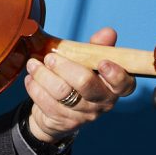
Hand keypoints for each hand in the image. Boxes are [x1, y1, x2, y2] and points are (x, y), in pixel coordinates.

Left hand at [24, 27, 135, 143]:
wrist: (57, 114)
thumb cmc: (76, 81)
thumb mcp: (88, 62)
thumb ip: (97, 48)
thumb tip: (108, 32)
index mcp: (113, 86)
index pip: (124, 84)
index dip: (115, 74)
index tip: (102, 62)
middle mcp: (102, 102)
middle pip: (85, 83)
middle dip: (63, 66)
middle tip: (49, 57)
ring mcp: (83, 115)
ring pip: (61, 92)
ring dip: (43, 74)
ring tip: (33, 64)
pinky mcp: (64, 122)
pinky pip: (46, 102)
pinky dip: (34, 87)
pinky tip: (31, 79)